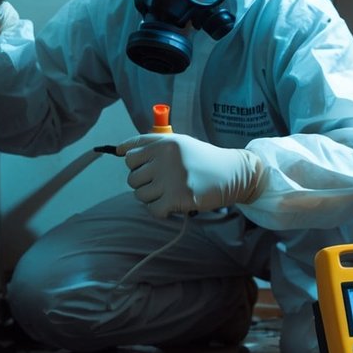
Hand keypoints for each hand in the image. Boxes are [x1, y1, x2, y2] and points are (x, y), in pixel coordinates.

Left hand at [118, 133, 266, 217]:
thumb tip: (120, 151)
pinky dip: (160, 210)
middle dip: (144, 184)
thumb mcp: (180, 142)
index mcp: (164, 142)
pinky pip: (153, 209)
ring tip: (168, 193)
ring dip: (152, 198)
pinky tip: (172, 204)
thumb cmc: (203, 159)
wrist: (233, 173)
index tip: (148, 170)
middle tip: (162, 183)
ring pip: (140, 195)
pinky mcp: (178, 197)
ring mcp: (172, 178)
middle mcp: (165, 158)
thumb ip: (152, 144)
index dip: (136, 165)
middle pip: (132, 178)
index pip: (129, 156)